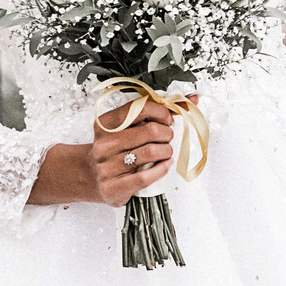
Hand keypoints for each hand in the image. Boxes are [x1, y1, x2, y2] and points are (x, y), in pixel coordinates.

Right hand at [29, 99, 175, 207]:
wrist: (93, 176)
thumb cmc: (118, 149)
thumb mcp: (130, 128)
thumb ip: (159, 112)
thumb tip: (192, 98)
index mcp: (106, 124)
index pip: (141, 108)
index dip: (162, 113)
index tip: (168, 120)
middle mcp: (104, 143)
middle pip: (150, 131)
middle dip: (167, 134)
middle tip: (167, 139)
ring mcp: (106, 166)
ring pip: (151, 152)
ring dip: (166, 151)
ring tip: (165, 152)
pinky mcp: (112, 187)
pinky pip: (145, 177)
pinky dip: (162, 170)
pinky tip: (164, 166)